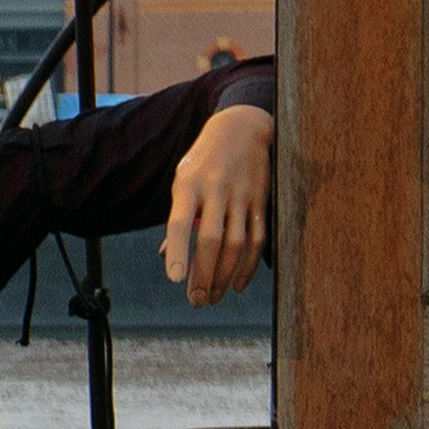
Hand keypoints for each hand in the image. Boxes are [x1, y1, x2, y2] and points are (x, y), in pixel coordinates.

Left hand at [164, 104, 272, 306]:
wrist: (242, 127)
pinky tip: (237, 284)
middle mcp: (216, 190)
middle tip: (196, 301)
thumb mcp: (182, 181)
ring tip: (213, 297)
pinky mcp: (261, 201)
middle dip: (203, 275)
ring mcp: (242, 196)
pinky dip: (248, 264)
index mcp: (188, 185)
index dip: (177, 252)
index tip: (174, 280)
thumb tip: (166, 255)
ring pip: (235, 244)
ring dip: (224, 275)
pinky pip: (256, 238)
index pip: (179, 223)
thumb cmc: (202, 161)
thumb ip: (178, 216)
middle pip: (210, 240)